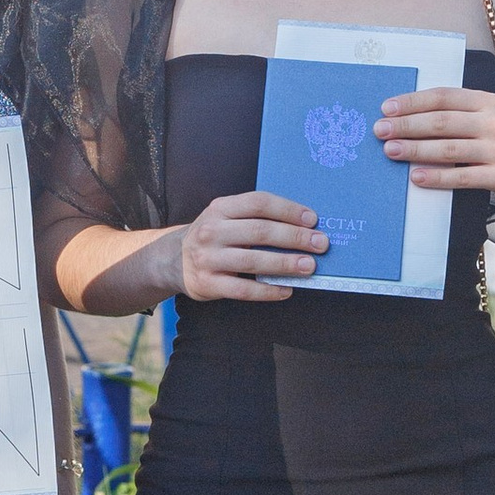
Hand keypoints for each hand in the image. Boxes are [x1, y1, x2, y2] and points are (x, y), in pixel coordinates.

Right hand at [175, 189, 327, 300]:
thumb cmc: (214, 237)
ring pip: (253, 261)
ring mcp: (208, 258)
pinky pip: (243, 290)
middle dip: (294, 237)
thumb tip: (303, 225)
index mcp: (220, 208)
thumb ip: (255, 217)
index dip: (288, 210)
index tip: (312, 219)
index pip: (258, 203)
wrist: (173, 261)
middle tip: (320, 244)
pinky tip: (287, 290)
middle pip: (259, 231)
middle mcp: (211, 231)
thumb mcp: (225, 217)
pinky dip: (268, 291)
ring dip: (285, 263)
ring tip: (309, 266)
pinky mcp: (207, 284)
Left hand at [376, 87, 494, 199]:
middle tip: (380, 130)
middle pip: (442, 122)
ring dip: (415, 150)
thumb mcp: (488, 114)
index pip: (443, 97)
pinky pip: (462, 177)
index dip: (413, 102)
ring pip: (448, 149)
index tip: (387, 108)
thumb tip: (409, 114)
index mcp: (486, 101)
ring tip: (390, 150)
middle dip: (407, 126)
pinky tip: (415, 176)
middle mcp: (494, 122)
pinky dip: (437, 177)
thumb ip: (458, 111)